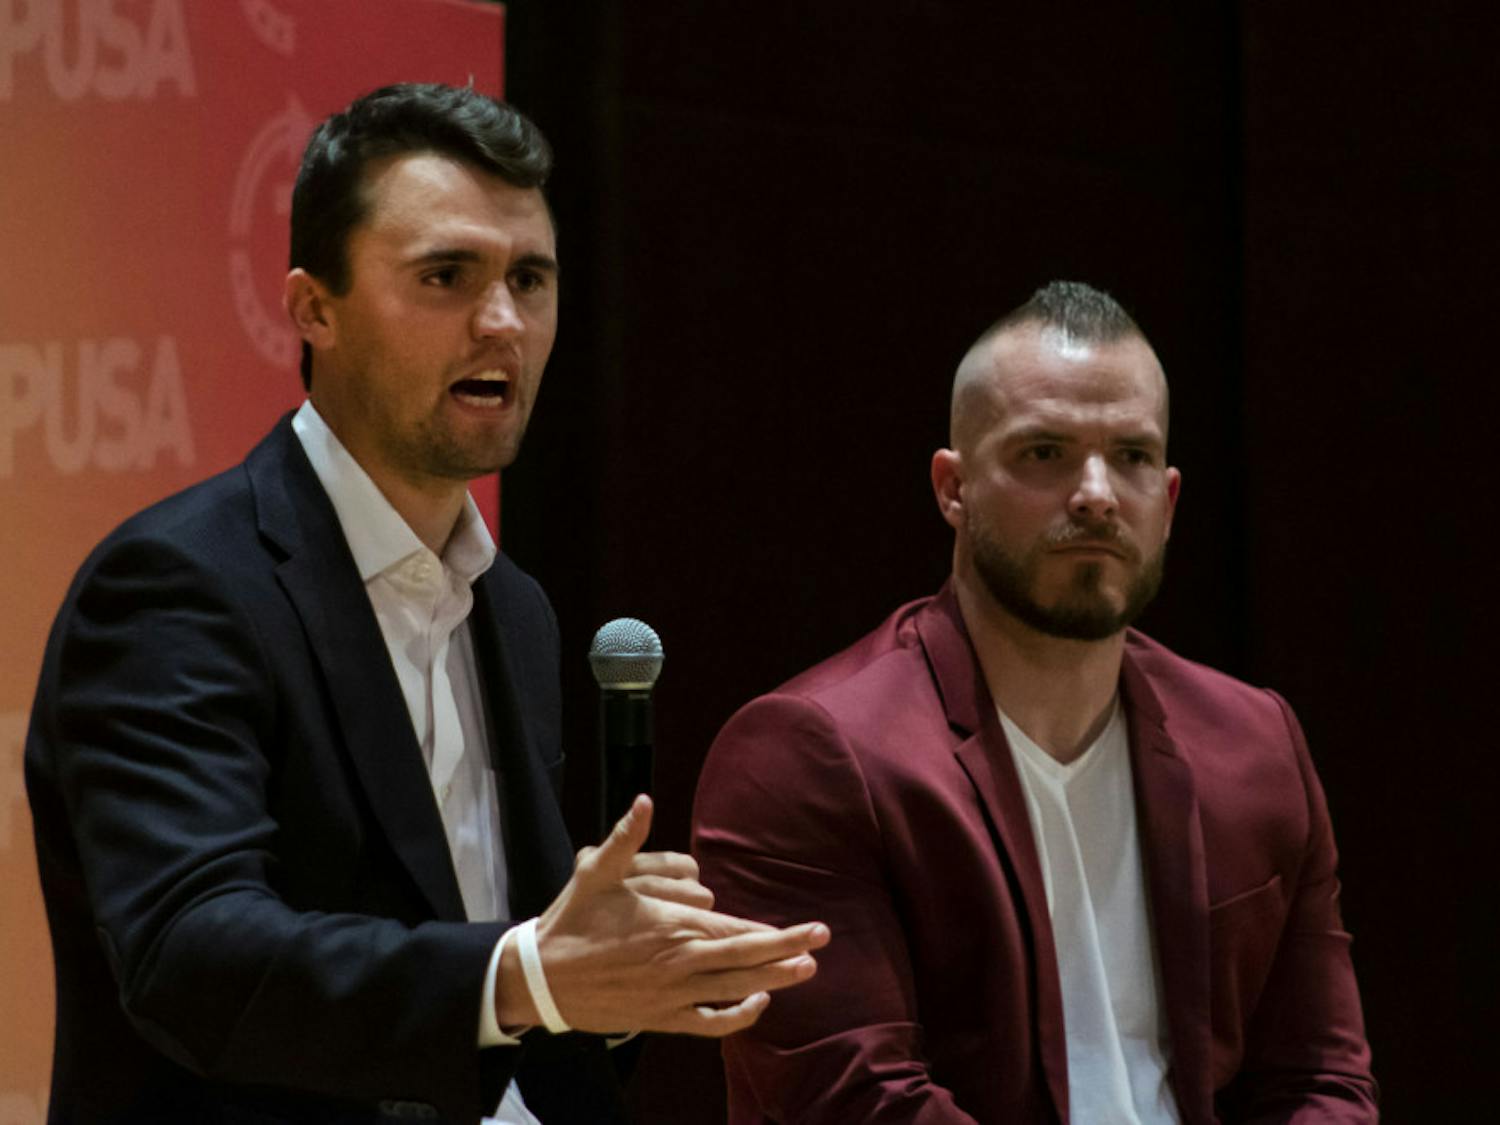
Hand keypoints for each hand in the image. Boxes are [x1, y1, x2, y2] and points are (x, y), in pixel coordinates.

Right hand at [496, 795, 828, 1035]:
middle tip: (821, 944)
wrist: (542, 978)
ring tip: (805, 971)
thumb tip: (644, 800)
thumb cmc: (572, 920)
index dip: (776, 931)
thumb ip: (626, 837)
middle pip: (746, 959)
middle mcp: (680, 962)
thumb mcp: (596, 872)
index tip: (810, 928)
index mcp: (671, 926)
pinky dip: (736, 1017)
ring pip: (734, 990)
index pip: (736, 930)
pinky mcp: (661, 1018)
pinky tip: (756, 1004)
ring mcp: (672, 995)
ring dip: (773, 981)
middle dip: (788, 951)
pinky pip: (708, 1023)